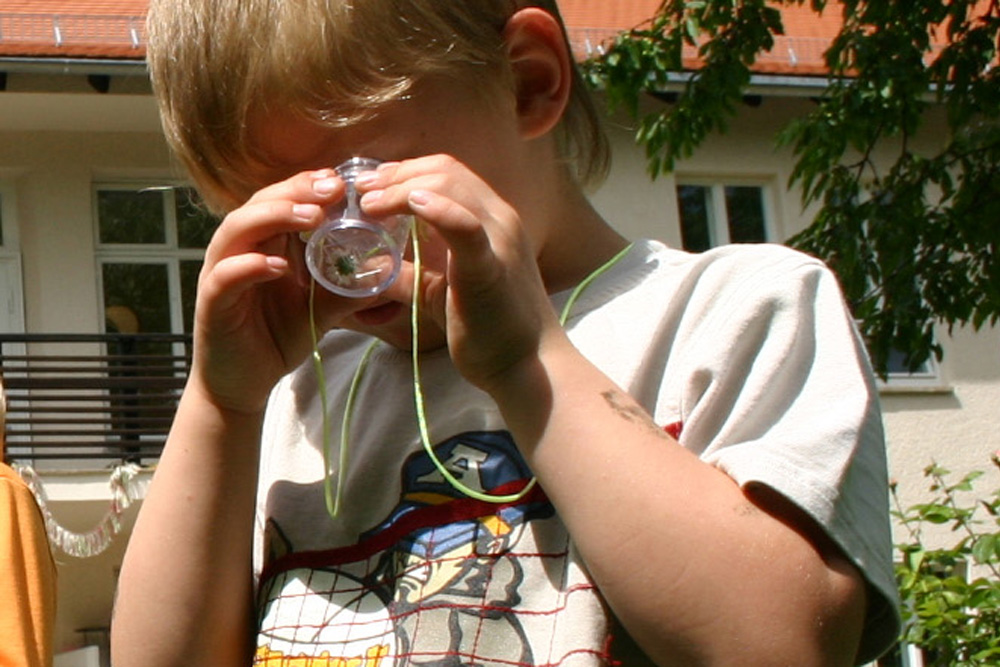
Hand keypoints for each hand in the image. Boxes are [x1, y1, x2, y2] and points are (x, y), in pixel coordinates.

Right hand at [190, 169, 375, 412]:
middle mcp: (240, 250)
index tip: (342, 181)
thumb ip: (346, 289)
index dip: (310, 186)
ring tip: (312, 217)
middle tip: (332, 188)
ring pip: (238, 230)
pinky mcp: (212, 302)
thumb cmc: (277, 337)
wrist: (242, 383)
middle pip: (261, 203)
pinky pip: (226, 276)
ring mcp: (221, 272)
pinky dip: (250, 267)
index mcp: (265, 243)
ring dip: (274, 218)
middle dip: (297, 192)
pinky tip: (279, 266)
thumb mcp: (320, 310)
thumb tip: (386, 272)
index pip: (283, 201)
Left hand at [359, 155, 566, 391]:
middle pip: (444, 170)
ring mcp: (499, 238)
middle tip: (359, 192)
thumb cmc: (488, 331)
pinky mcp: (490, 266)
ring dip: (401, 188)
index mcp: (490, 220)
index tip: (369, 187)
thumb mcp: (438, 293)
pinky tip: (410, 203)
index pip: (446, 173)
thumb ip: (408, 275)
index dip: (403, 172)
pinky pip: (465, 225)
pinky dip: (437, 208)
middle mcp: (500, 219)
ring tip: (369, 204)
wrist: (526, 367)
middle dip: (395, 175)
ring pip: (450, 186)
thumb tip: (370, 266)